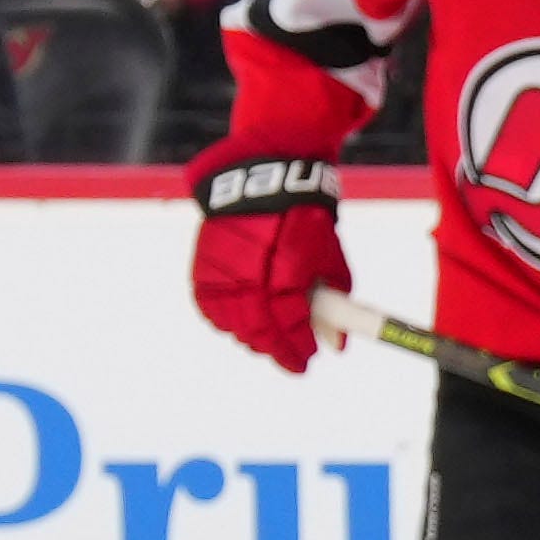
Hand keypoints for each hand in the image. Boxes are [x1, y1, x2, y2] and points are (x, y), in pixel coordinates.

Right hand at [189, 155, 343, 368]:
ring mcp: (223, 267)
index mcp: (290, 265)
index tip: (307, 360)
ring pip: (233, 321)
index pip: (291, 322)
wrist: (261, 178)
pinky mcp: (202, 264)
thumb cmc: (304, 220)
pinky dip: (224, 321)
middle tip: (291, 359)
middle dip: (277, 350)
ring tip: (269, 343)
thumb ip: (336, 301)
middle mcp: (253, 268)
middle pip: (259, 327)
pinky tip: (240, 325)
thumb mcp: (330, 256)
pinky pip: (209, 305)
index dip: (298, 347)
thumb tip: (337, 346)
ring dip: (252, 339)